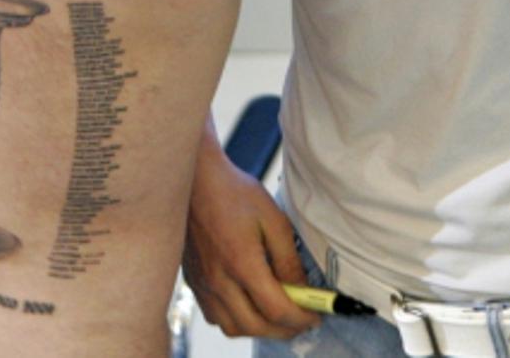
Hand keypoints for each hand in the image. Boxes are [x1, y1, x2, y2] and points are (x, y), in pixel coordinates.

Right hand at [183, 147, 319, 338]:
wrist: (195, 179)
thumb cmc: (234, 192)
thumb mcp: (273, 219)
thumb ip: (288, 259)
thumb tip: (300, 290)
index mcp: (241, 263)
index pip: (276, 310)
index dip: (301, 319)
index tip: (316, 317)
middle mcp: (218, 280)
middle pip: (255, 326)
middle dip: (285, 330)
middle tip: (302, 320)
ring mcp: (202, 283)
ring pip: (232, 327)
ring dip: (259, 328)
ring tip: (277, 315)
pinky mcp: (193, 281)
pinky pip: (215, 316)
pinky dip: (236, 320)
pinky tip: (249, 305)